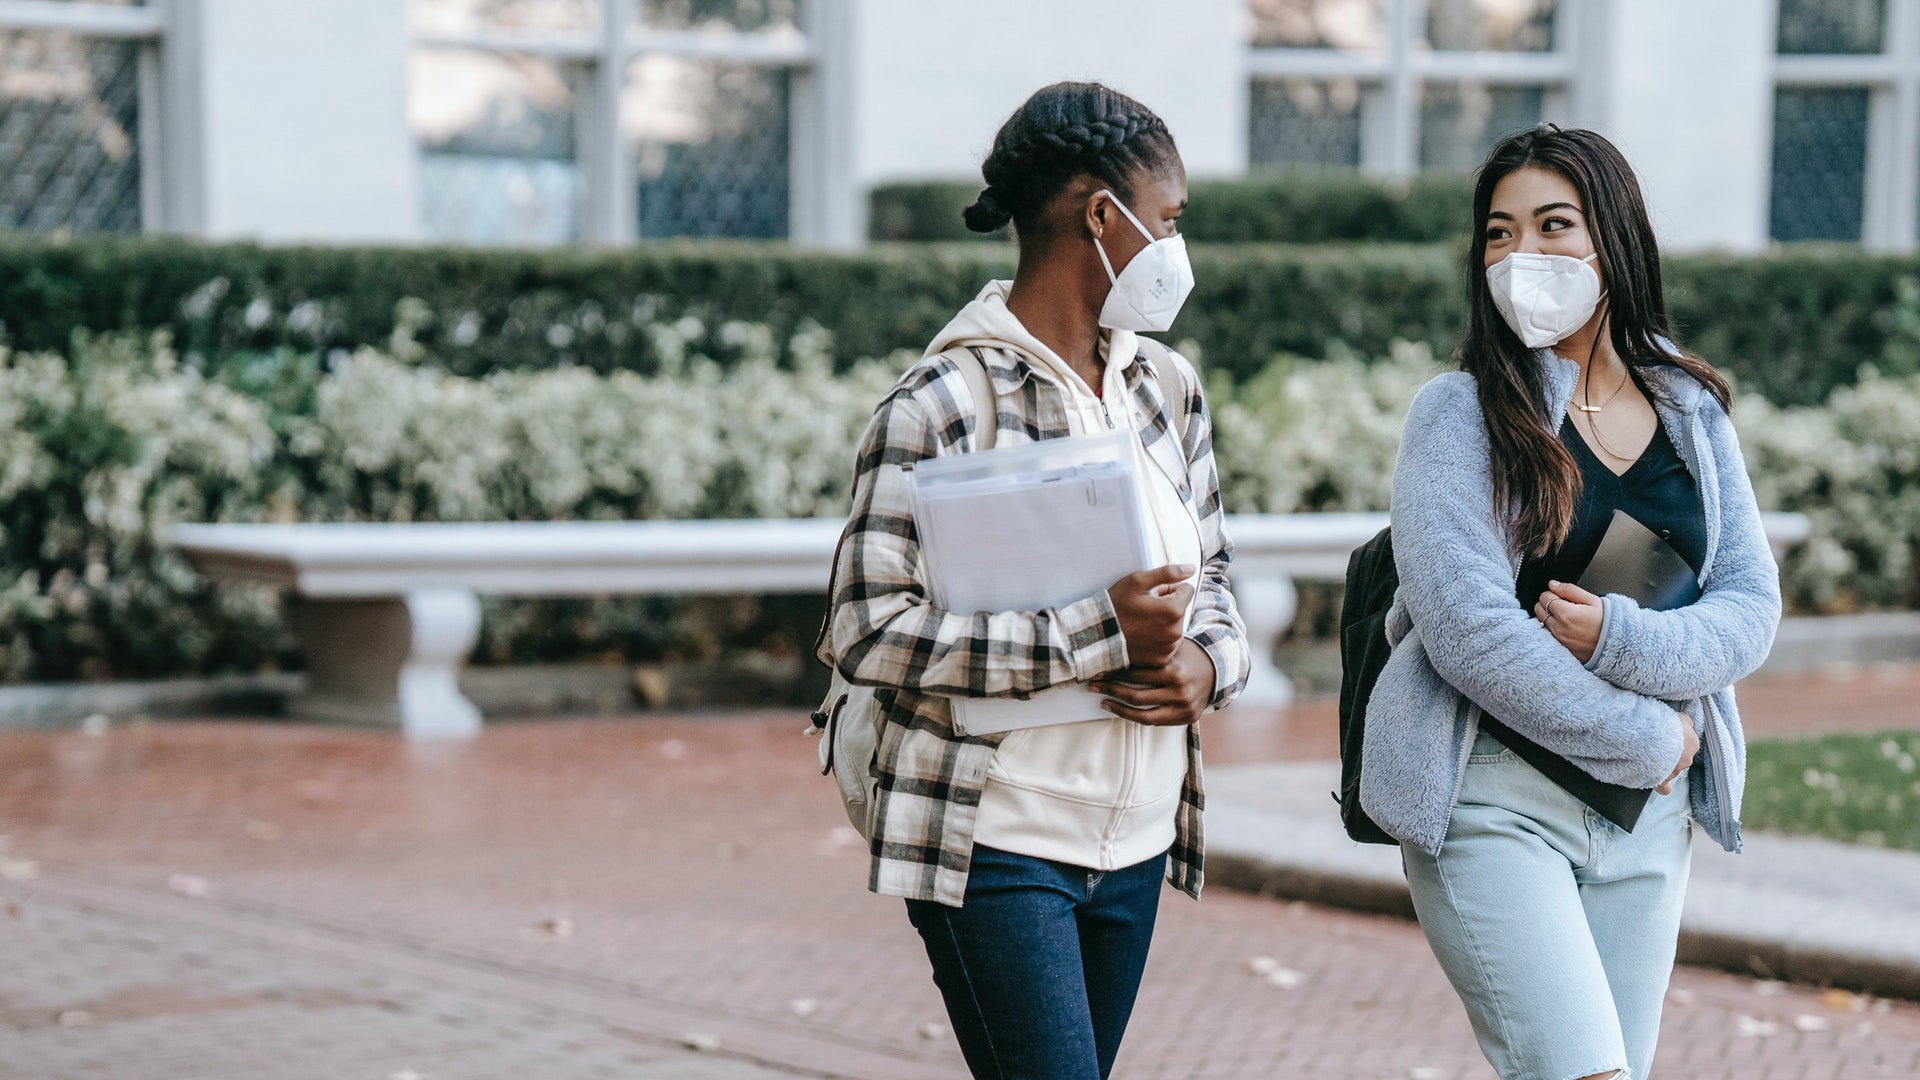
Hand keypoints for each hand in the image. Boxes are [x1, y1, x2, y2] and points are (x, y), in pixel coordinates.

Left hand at [1090, 639, 1216, 726]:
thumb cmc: (1188, 655)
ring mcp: (1183, 706)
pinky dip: (1136, 718)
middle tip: (1092, 686)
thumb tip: (1114, 647)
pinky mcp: (1186, 718)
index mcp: (1173, 669)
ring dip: (1119, 709)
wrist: (1218, 670)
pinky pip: (1155, 722)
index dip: (1113, 675)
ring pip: (1143, 715)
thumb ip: (1150, 651)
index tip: (1097, 672)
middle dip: (1111, 691)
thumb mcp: (1172, 648)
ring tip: (1103, 702)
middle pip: (1136, 695)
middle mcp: (1178, 690)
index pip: (1136, 674)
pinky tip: (1122, 710)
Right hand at [1107, 564, 1194, 667]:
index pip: (1187, 590)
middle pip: (1181, 609)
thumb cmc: (1115, 607)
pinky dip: (1159, 638)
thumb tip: (1190, 569)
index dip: (1170, 588)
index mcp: (1173, 610)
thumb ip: (1167, 573)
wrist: (1098, 636)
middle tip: (1144, 608)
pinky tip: (1143, 635)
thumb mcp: (1137, 581)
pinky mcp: (1162, 658)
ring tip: (1142, 622)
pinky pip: (1168, 643)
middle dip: (1167, 605)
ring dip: (1164, 622)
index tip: (1154, 593)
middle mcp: (1176, 631)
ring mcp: (1169, 647)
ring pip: (1175, 626)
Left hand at [1534, 580, 1603, 663]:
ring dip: (1548, 616)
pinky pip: (1547, 634)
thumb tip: (1553, 584)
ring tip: (1566, 617)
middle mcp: (1559, 628)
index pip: (1545, 596)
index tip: (1562, 596)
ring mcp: (1558, 640)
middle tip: (1563, 605)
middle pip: (1538, 609)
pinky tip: (1565, 627)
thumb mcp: (1592, 600)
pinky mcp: (1560, 648)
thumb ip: (1569, 590)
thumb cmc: (1608, 623)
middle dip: (1547, 604)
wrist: (1618, 645)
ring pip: (1541, 622)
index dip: (1553, 593)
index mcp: (1566, 614)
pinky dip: (1551, 628)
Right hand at [1655, 708, 1699, 794]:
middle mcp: (1687, 759)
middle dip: (1671, 754)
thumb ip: (1686, 722)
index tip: (1667, 735)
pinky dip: (1661, 786)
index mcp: (1692, 744)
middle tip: (1658, 746)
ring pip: (1672, 769)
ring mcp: (1675, 770)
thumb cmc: (1665, 727)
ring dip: (1664, 765)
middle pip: (1681, 757)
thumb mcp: (1679, 717)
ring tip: (1650, 757)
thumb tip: (1688, 723)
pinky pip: (1664, 787)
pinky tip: (1656, 782)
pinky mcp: (1663, 780)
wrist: (1651, 739)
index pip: (1688, 743)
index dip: (1677, 739)